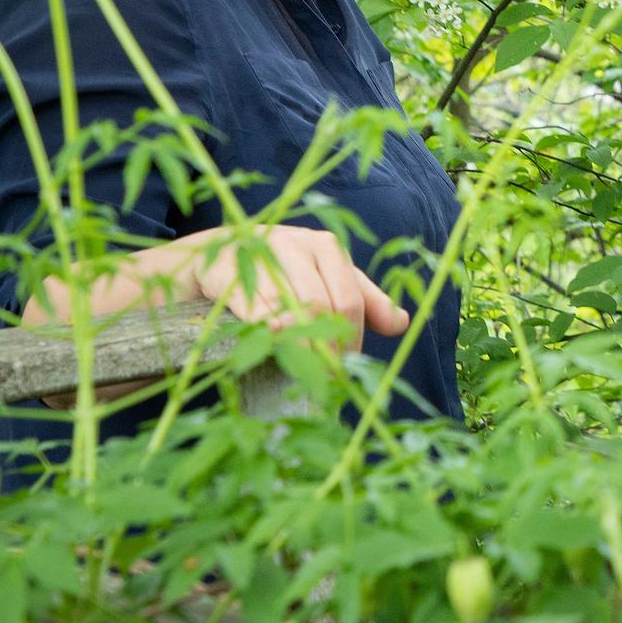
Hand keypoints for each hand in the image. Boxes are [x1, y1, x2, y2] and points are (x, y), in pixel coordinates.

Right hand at [189, 224, 407, 350]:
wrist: (220, 253)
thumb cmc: (283, 268)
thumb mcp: (326, 276)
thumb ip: (364, 298)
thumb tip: (402, 324)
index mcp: (327, 247)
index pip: (350, 300)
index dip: (350, 339)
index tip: (345, 369)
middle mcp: (298, 245)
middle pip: (323, 305)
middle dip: (327, 347)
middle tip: (325, 377)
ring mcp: (263, 255)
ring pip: (292, 308)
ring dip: (300, 345)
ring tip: (304, 371)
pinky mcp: (231, 270)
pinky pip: (256, 308)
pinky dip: (268, 332)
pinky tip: (272, 349)